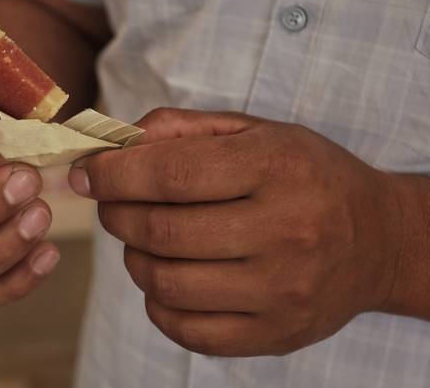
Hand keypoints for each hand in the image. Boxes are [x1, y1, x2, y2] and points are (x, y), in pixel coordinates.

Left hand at [68, 108, 405, 355]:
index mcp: (278, 168)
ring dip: (133, 257)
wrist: (378, 240)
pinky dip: (158, 302)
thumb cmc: (305, 176)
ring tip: (142, 239)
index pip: (172, 174)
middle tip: (111, 203)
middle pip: (162, 231)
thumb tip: (114, 145)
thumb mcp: (256, 131)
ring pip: (166, 283)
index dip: (113, 174)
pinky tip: (166, 278)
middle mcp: (286, 232)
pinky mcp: (275, 335)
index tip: (84, 173)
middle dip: (116, 214)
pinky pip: (187, 329)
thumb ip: (182, 129)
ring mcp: (282, 292)